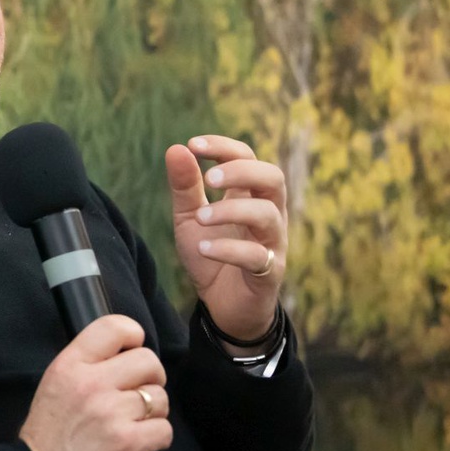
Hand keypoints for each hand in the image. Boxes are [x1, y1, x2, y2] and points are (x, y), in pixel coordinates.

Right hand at [20, 315, 172, 450]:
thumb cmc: (47, 436)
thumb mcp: (54, 387)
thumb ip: (86, 368)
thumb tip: (126, 357)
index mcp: (70, 366)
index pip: (114, 327)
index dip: (132, 336)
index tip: (131, 352)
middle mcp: (92, 384)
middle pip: (149, 361)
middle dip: (151, 378)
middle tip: (138, 394)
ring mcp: (112, 413)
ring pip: (160, 397)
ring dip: (153, 412)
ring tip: (133, 423)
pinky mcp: (130, 443)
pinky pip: (164, 429)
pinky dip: (156, 439)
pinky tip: (137, 444)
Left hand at [166, 136, 286, 343]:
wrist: (222, 305)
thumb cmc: (211, 254)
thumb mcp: (189, 218)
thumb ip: (185, 187)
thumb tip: (176, 148)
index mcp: (248, 195)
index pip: (248, 157)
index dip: (225, 147)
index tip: (193, 144)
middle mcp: (267, 214)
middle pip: (273, 178)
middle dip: (241, 172)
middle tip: (209, 180)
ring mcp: (272, 243)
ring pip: (268, 214)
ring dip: (232, 211)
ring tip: (201, 217)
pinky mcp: (269, 272)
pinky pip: (257, 256)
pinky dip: (228, 249)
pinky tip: (203, 248)